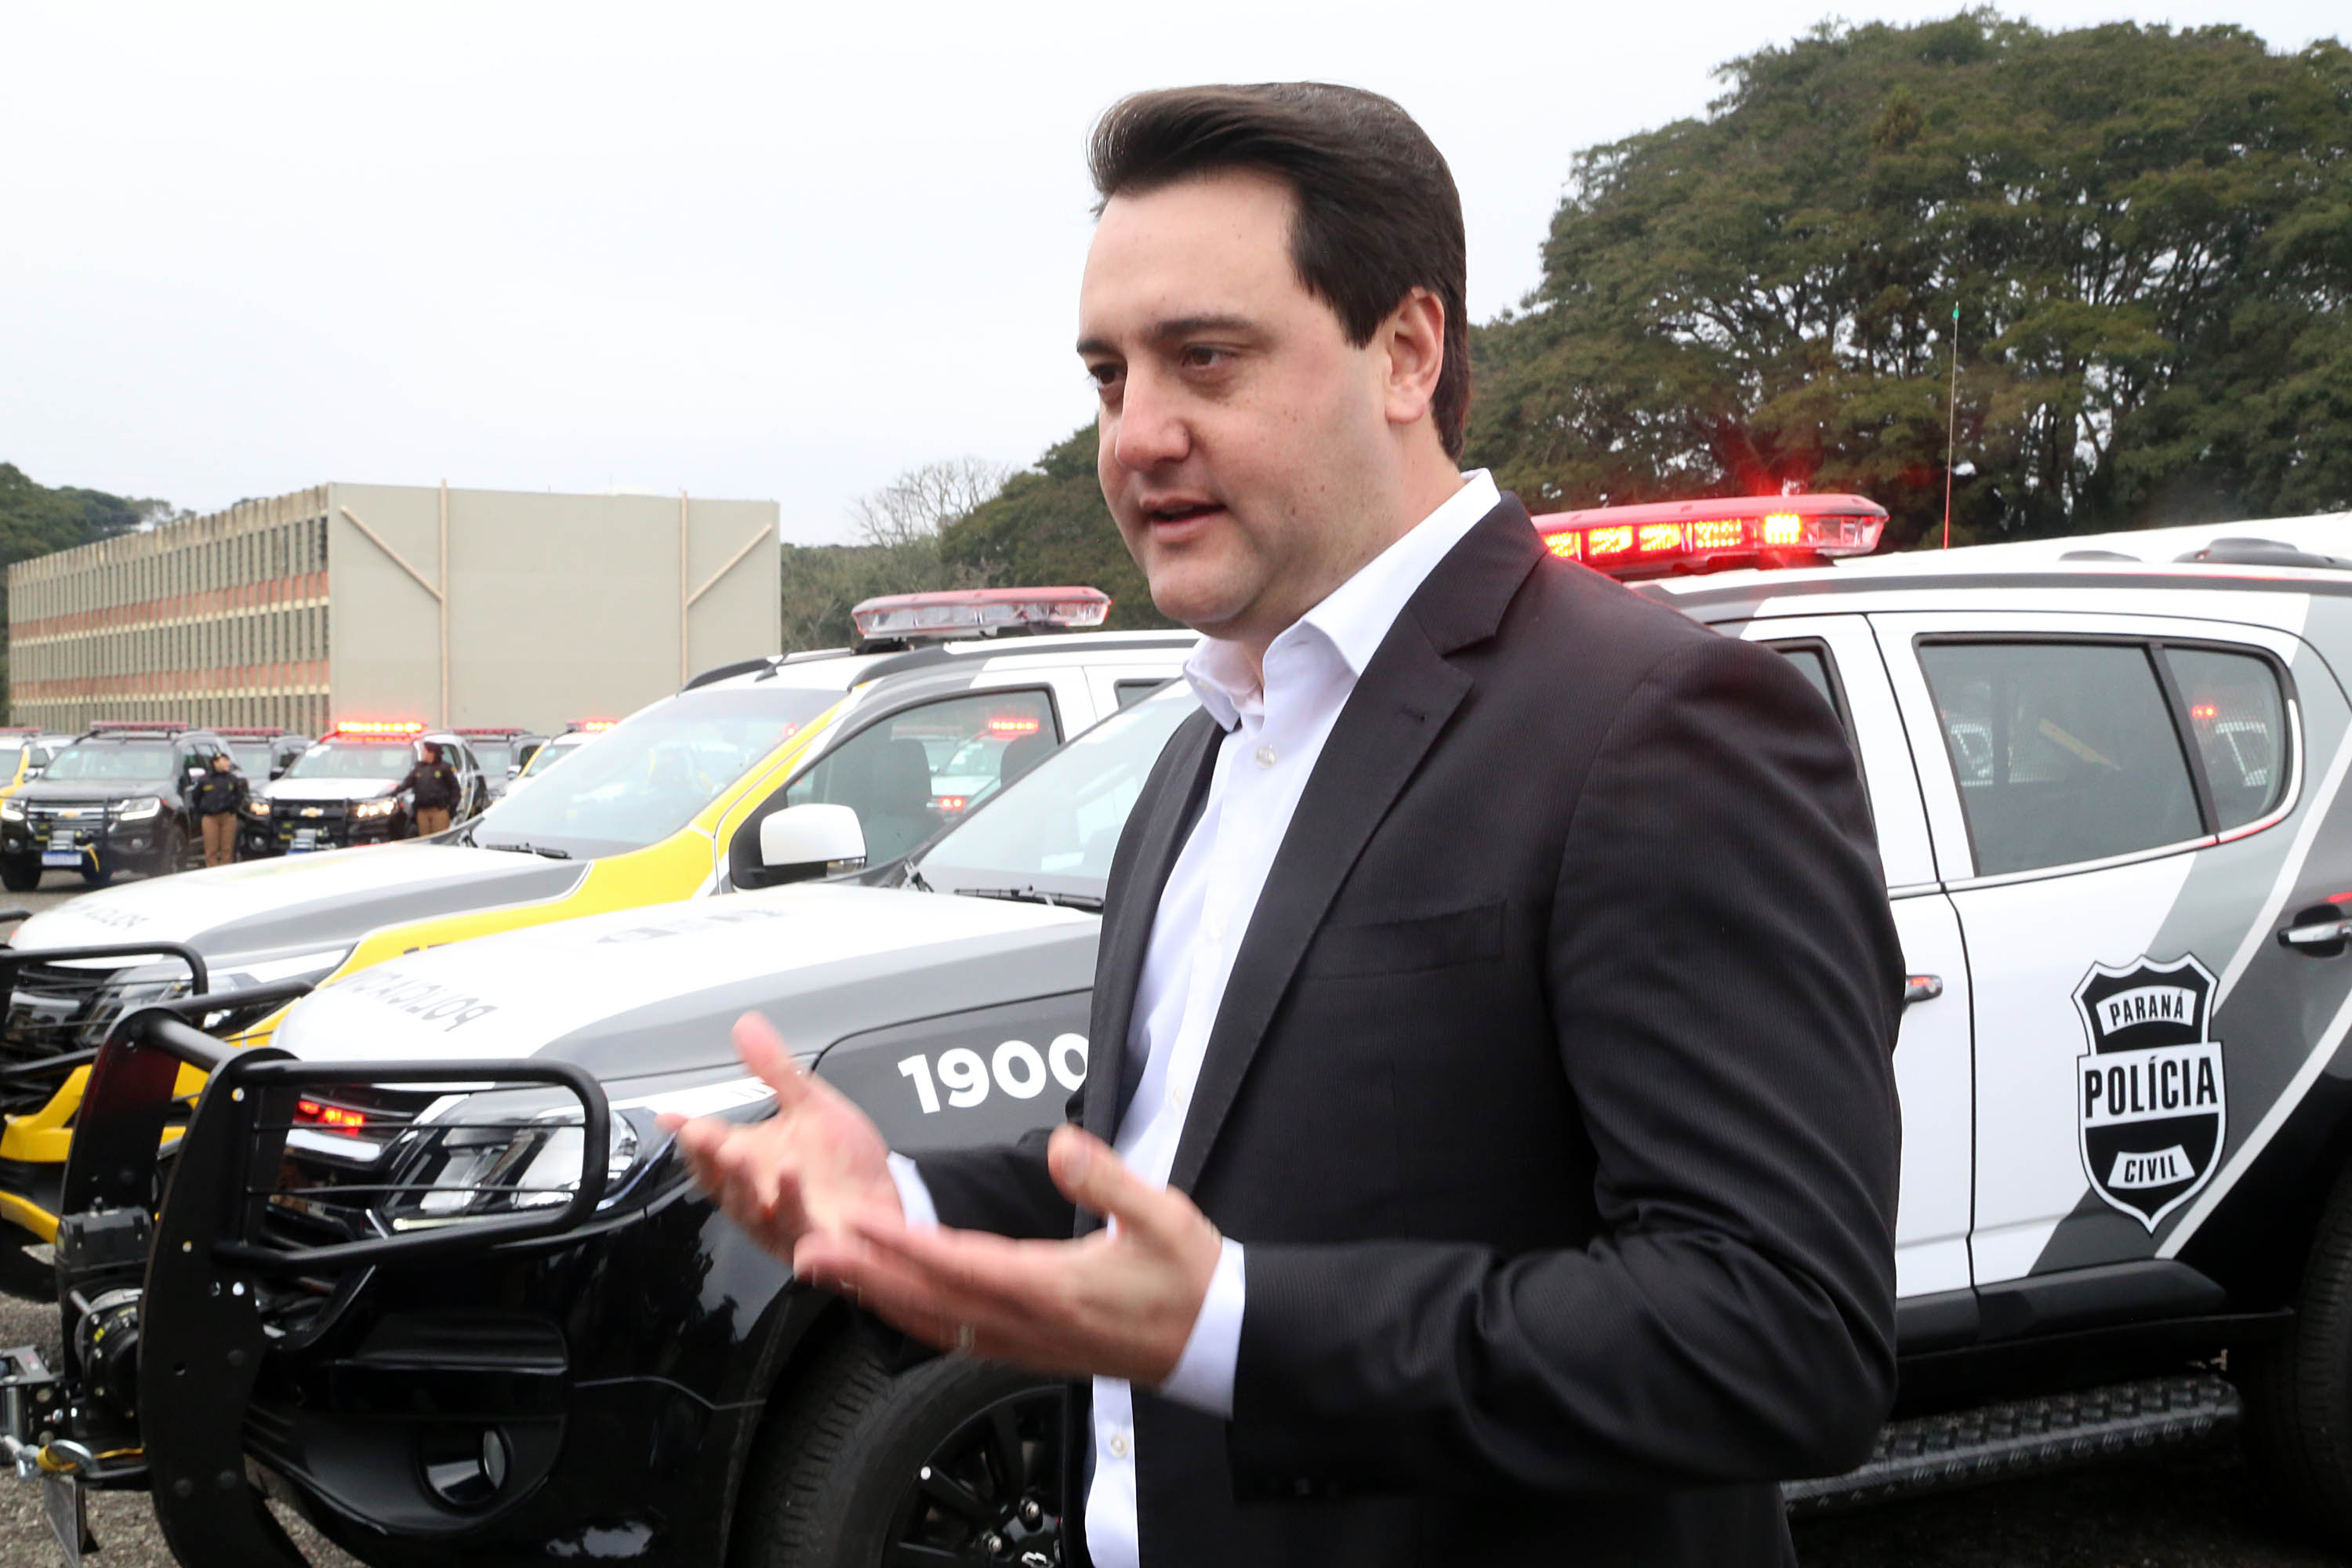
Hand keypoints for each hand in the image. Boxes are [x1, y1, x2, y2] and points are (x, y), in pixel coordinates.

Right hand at [660, 1012, 900, 1256]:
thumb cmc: (843, 1164)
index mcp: (752, 1164)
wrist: (887, 1201)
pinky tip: (794, 1192)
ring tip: (755, 1158)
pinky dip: (795, 1219)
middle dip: (716, 1163)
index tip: (674, 1118)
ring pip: (755, 1215)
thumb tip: (746, 1027)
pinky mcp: (815, 1247)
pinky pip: (800, 1240)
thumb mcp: (811, 1106)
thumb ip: (775, 1071)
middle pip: (724, 1186)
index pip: (710, 1151)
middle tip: (712, 1137)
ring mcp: (784, 1225)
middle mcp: (760, 1197)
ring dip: (751, 1189)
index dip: (691, 1136)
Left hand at [794, 1124, 1221, 1385]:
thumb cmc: (1188, 1279)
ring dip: (877, 1297)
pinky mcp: (1025, 1349)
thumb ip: (1107, 1179)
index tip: (859, 1223)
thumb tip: (1064, 1145)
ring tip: (831, 1273)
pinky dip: (910, 1318)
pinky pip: (952, 1336)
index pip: (960, 1262)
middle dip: (865, 1273)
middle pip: (928, 1299)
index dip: (904, 1244)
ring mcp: (1022, 1343)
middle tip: (810, 1250)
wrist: (1213, 1340)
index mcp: (1052, 1285)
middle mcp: (1026, 1322)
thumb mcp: (1160, 1216)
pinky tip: (889, 1304)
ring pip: (932, 1323)